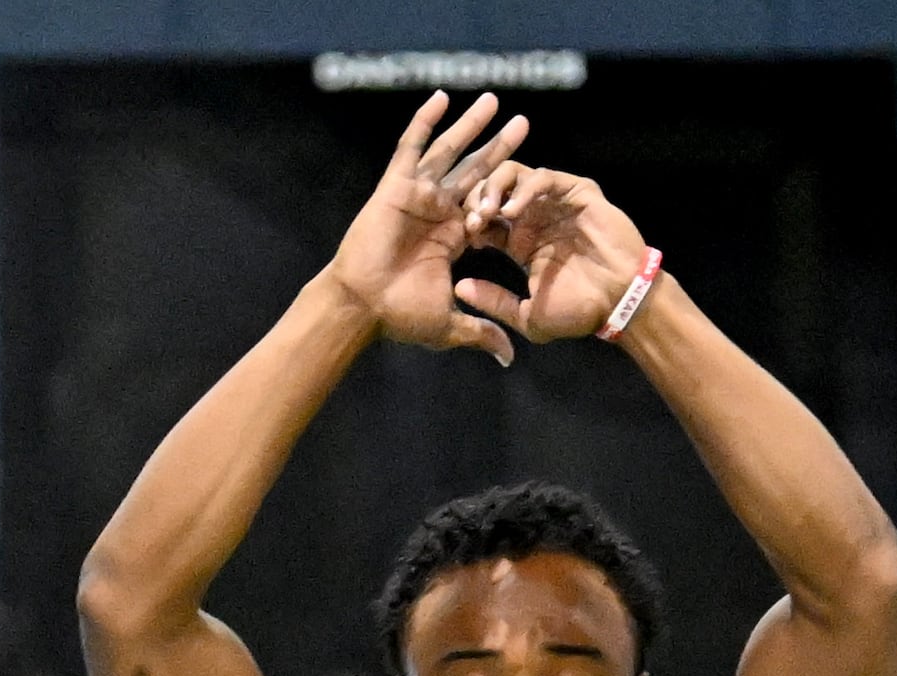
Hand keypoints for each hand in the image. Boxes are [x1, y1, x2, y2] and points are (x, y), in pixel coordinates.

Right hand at [327, 92, 532, 364]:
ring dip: (470, 126)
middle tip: (524, 123)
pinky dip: (425, 122)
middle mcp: (438, 211)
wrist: (362, 307)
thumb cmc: (399, 315)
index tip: (534, 175)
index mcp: (452, 236)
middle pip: (475, 170)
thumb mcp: (450, 324)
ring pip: (449, 152)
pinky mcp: (396, 187)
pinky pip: (412, 147)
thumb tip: (509, 357)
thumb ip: (482, 331)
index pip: (487, 204)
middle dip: (499, 146)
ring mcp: (417, 195)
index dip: (508, 189)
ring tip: (493, 101)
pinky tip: (441, 98)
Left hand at [457, 166, 653, 345]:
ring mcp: (554, 202)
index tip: (462, 238)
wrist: (619, 302)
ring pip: (513, 176)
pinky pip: (543, 177)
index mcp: (520, 242)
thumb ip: (494, 303)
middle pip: (493, 191)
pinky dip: (524, 188)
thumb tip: (459, 290)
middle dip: (476, 200)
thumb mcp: (527, 316)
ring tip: (487, 211)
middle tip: (471, 220)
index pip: (484, 220)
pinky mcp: (575, 190)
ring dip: (494, 189)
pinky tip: (512, 210)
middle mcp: (534, 217)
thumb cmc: (579, 312)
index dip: (469, 224)